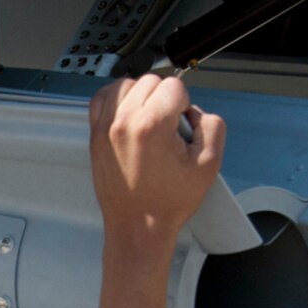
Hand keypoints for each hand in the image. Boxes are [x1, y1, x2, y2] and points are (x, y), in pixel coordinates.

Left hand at [88, 74, 225, 264]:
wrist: (137, 226)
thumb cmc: (167, 203)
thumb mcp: (209, 163)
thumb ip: (212, 125)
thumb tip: (196, 111)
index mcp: (151, 126)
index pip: (174, 86)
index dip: (185, 104)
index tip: (182, 126)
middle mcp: (124, 122)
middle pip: (150, 81)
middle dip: (164, 99)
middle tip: (168, 127)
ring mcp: (105, 128)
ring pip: (126, 84)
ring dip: (141, 95)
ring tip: (150, 119)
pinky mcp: (95, 136)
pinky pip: (102, 98)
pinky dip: (117, 98)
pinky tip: (129, 112)